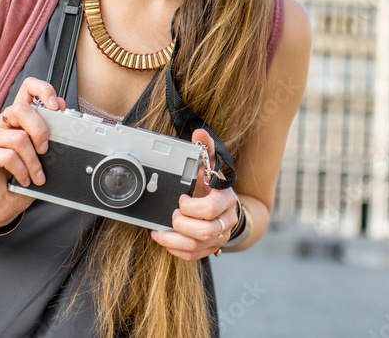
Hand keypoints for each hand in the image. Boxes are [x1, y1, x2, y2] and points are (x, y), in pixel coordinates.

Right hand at [0, 77, 63, 228]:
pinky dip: (22, 170)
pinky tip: (24, 179)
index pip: (27, 88)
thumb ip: (49, 134)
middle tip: (46, 150)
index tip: (56, 106)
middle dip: (40, 131)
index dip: (43, 90)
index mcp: (17, 119)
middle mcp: (0, 124)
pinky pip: (8, 156)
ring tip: (36, 174)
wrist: (2, 204)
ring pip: (18, 138)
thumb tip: (63, 117)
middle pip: (21, 110)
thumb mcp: (42, 154)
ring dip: (33, 161)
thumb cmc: (22, 178)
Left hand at [150, 129, 237, 260]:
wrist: (227, 208)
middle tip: (173, 214)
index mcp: (226, 199)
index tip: (181, 199)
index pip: (209, 209)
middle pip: (204, 231)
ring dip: (174, 239)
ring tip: (162, 231)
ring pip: (197, 246)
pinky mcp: (211, 249)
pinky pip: (193, 256)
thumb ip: (205, 149)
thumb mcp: (210, 167)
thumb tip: (198, 132)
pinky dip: (175, 249)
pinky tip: (165, 238)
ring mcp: (220, 237)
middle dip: (181, 224)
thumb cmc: (213, 187)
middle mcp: (226, 220)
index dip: (190, 207)